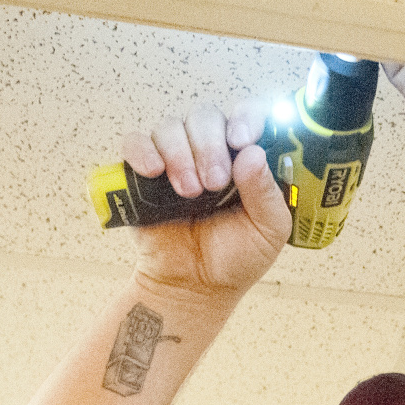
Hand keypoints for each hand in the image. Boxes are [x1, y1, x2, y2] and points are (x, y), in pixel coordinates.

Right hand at [121, 101, 291, 302]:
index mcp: (244, 161)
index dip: (245, 118)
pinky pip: (135, 143)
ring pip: (171, 127)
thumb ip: (266, 193)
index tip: (241, 140)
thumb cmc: (235, 258)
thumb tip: (253, 153)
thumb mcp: (268, 230)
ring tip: (190, 193)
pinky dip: (143, 151)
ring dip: (181, 155)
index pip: (246, 116)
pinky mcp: (143, 174)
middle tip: (215, 182)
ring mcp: (175, 160)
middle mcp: (210, 153)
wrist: (196, 287)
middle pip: (205, 116)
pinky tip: (154, 172)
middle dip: (210, 145)